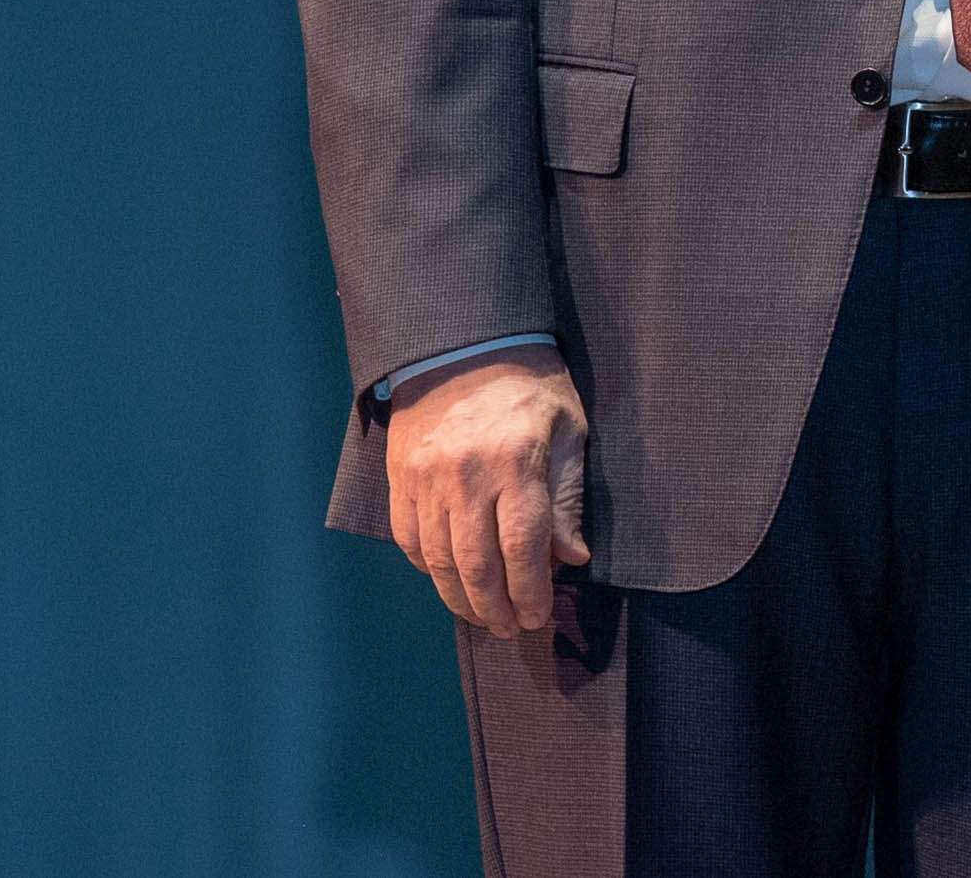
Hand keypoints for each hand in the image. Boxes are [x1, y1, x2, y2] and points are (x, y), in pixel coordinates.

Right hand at [386, 346, 589, 637]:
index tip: (536, 616)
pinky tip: (447, 580)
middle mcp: (466, 474)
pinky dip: (427, 568)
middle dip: (495, 608)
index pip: (522, 548)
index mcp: (515, 462)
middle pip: (477, 564)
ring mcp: (426, 477)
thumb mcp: (567, 430)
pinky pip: (408, 538)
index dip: (530, 592)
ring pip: (438, 560)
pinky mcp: (400, 476)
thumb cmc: (529, 385)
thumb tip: (571, 558)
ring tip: (481, 616)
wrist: (463, 342)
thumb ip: (567, 497)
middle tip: (509, 628)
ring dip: (460, 598)